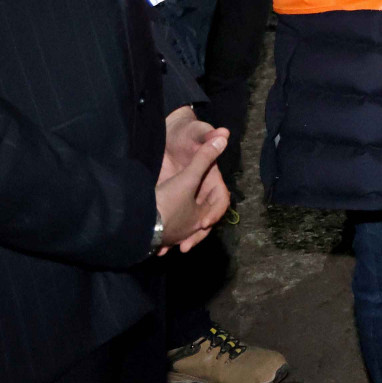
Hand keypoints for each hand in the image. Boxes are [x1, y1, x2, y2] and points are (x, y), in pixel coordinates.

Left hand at [155, 124, 228, 254]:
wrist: (166, 136)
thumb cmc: (185, 137)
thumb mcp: (195, 140)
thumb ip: (207, 142)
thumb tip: (224, 133)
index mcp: (212, 179)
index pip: (221, 200)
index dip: (215, 212)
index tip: (204, 222)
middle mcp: (202, 191)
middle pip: (206, 217)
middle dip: (197, 233)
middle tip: (186, 245)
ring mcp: (188, 198)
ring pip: (191, 224)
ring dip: (182, 238)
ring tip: (168, 249)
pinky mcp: (174, 203)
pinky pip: (175, 225)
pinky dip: (168, 237)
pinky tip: (157, 247)